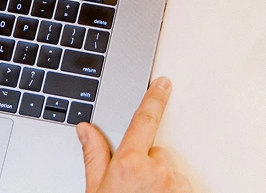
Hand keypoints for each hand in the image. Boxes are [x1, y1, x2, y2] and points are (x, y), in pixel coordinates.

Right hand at [78, 77, 191, 192]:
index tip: (162, 84)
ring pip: (168, 170)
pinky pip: (180, 184)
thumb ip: (94, 156)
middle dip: (146, 162)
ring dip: (159, 180)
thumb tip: (86, 130)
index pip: (144, 120)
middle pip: (156, 151)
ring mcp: (174, 183)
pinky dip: (171, 190)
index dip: (154, 99)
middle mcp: (155, 170)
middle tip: (132, 185)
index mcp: (129, 164)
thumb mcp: (95, 189)